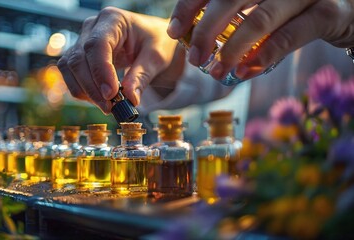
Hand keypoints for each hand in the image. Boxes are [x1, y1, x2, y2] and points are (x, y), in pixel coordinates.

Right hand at [58, 7, 182, 113]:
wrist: (152, 42)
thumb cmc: (156, 43)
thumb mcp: (156, 57)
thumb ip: (142, 76)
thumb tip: (130, 98)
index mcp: (113, 19)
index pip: (97, 45)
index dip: (100, 71)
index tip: (111, 94)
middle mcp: (92, 27)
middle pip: (79, 58)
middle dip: (92, 87)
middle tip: (110, 108)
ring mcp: (82, 41)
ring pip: (70, 68)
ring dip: (85, 92)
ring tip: (107, 106)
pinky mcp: (79, 57)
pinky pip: (71, 76)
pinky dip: (83, 92)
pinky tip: (100, 100)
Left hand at [167, 0, 353, 79]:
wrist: (346, 6)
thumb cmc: (293, 8)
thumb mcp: (261, 4)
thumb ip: (234, 15)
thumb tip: (195, 42)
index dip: (190, 6)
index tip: (174, 31)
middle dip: (206, 30)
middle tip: (194, 58)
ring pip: (259, 18)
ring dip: (233, 49)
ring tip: (215, 70)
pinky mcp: (327, 12)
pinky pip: (290, 36)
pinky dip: (264, 55)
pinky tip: (245, 71)